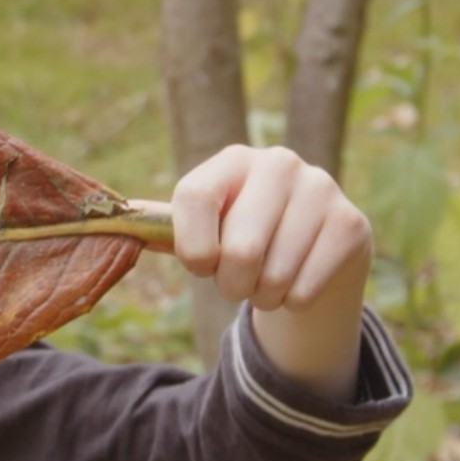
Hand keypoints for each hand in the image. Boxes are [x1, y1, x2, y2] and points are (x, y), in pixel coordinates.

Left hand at [143, 145, 372, 399]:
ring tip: (268, 280)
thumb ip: (161, 229)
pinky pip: (305, 288)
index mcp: (232, 160)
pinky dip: (293, 301)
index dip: (192, 248)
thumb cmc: (240, 236)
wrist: (313, 246)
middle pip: (240, 250)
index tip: (201, 266)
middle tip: (236, 282)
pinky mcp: (350, 223)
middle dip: (231, 284)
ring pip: (274, 276)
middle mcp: (278, 163)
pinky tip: (298, 279)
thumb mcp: (201, 227)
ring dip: (262, 296)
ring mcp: (320, 189)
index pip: (194, 199)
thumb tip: (109, 223)